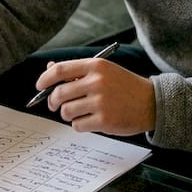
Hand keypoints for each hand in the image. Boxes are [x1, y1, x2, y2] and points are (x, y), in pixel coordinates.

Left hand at [36, 58, 154, 134]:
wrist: (152, 103)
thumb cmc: (124, 86)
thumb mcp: (104, 71)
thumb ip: (77, 71)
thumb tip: (49, 69)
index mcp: (95, 66)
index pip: (60, 70)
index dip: (44, 79)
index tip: (39, 87)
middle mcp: (97, 82)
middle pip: (59, 94)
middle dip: (53, 102)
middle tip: (55, 106)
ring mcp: (100, 102)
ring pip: (66, 112)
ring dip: (68, 115)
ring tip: (81, 112)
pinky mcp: (104, 120)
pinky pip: (77, 125)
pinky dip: (80, 125)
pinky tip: (91, 121)